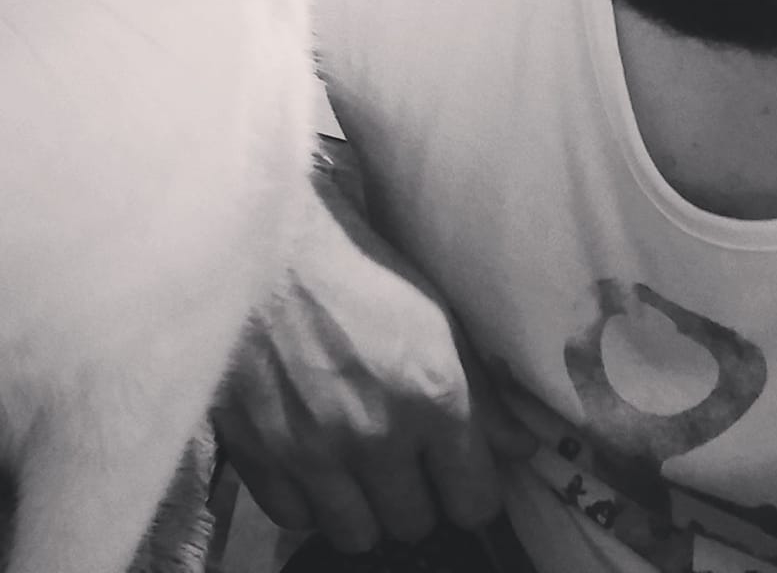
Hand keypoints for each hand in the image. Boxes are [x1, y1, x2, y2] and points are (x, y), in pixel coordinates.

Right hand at [212, 179, 536, 553]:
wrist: (263, 243)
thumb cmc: (356, 267)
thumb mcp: (435, 314)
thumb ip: (480, 390)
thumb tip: (517, 447)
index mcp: (433, 397)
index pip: (474, 501)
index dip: (469, 489)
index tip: (457, 472)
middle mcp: (377, 436)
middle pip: (414, 522)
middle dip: (416, 495)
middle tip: (402, 458)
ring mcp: (312, 451)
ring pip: (356, 533)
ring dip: (362, 505)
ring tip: (356, 464)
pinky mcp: (258, 453)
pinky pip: (295, 516)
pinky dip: (306, 498)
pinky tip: (311, 460)